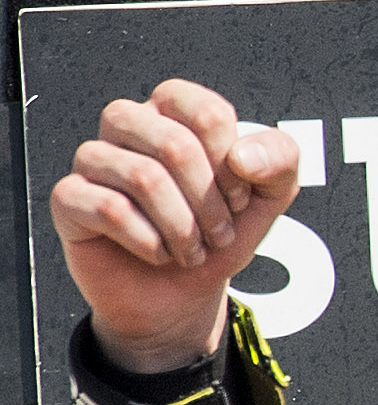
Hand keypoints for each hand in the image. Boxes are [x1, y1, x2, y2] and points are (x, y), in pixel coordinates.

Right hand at [49, 82, 300, 375]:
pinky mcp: (70, 198)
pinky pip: (109, 208)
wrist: (182, 295)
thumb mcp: (269, 197)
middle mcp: (128, 123)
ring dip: (182, 227)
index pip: (207, 114)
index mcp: (174, 109)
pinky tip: (159, 254)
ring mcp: (94, 159)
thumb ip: (280, 160)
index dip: (232, 166)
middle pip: (175, 144)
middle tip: (219, 235)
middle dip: (209, 202)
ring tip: (192, 251)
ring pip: (143, 177)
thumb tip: (243, 156)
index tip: (240, 199)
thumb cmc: (219, 233)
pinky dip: (148, 242)